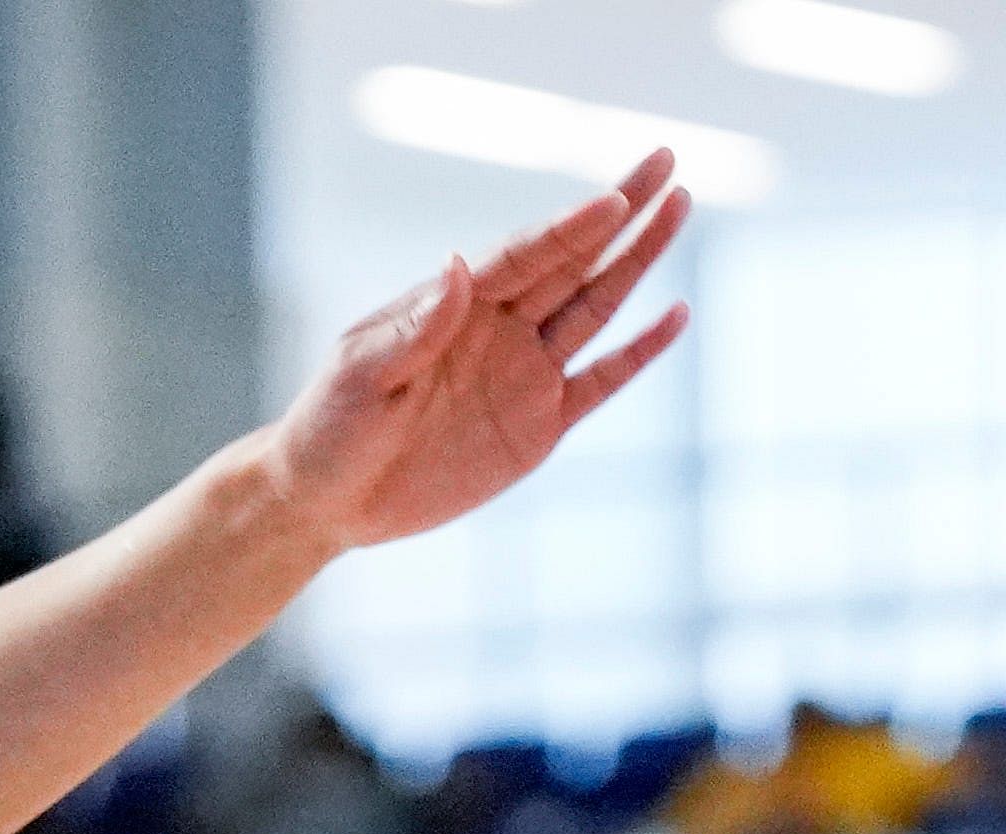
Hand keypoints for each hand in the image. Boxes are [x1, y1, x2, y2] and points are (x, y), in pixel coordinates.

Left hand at [256, 160, 693, 557]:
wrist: (327, 500)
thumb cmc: (331, 427)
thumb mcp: (360, 377)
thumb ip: (414, 330)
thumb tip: (456, 266)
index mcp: (455, 304)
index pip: (524, 255)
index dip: (569, 227)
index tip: (613, 197)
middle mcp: (499, 328)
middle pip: (572, 261)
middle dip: (621, 214)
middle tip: (668, 163)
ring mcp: (524, 374)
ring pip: (595, 306)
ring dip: (637, 261)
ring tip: (678, 207)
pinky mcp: (538, 425)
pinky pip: (600, 381)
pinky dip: (638, 351)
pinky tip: (675, 314)